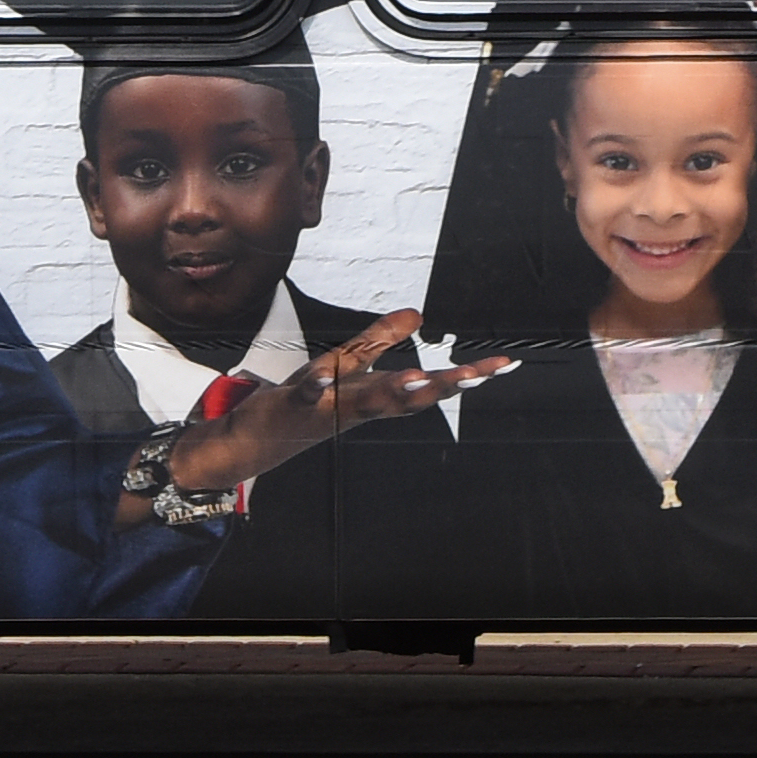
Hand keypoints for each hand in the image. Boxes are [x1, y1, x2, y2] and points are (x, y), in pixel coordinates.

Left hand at [168, 312, 509, 499]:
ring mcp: (328, 408)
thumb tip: (417, 313)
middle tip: (477, 377)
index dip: (468, 376)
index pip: (428, 384)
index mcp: (374, 396)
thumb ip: (378, 340)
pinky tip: (323, 374)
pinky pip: (306, 394)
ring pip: (365, 401)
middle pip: (406, 398)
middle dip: (442, 387)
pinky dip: (315, 385)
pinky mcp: (293, 403)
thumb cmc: (304, 404)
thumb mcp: (345, 365)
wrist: (251, 444)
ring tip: (419, 378)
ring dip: (391, 393)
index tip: (505, 365)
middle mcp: (358, 407)